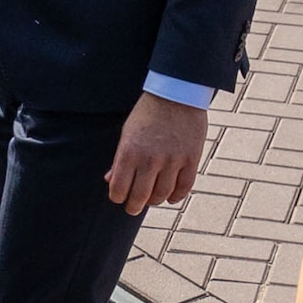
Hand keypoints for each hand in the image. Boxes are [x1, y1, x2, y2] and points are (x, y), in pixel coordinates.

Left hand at [105, 91, 208, 214]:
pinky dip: (176, 196)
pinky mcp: (191, 159)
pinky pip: (184, 188)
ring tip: (151, 199)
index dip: (117, 197)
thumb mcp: (127, 133)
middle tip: (133, 208)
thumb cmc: (147, 114)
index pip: (119, 189)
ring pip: (162, 195)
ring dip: (154, 201)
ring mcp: (172, 160)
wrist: (176, 94)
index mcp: (129, 152)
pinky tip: (170, 196)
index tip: (119, 197)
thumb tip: (111, 180)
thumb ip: (119, 159)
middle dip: (133, 207)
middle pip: (140, 197)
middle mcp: (150, 159)